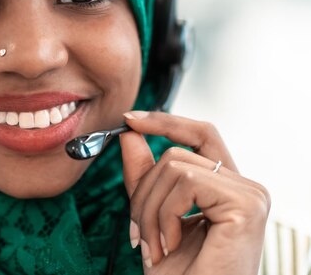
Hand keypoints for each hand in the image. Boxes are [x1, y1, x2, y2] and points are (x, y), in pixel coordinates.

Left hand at [119, 111, 269, 274]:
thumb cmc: (179, 272)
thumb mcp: (151, 215)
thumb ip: (143, 175)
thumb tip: (129, 133)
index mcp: (225, 188)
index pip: (199, 134)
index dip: (165, 122)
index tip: (129, 120)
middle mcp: (244, 187)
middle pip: (175, 153)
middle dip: (142, 191)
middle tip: (136, 234)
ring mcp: (250, 194)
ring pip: (174, 166)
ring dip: (149, 210)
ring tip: (155, 246)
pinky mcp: (247, 204)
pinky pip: (186, 181)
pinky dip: (165, 213)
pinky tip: (173, 244)